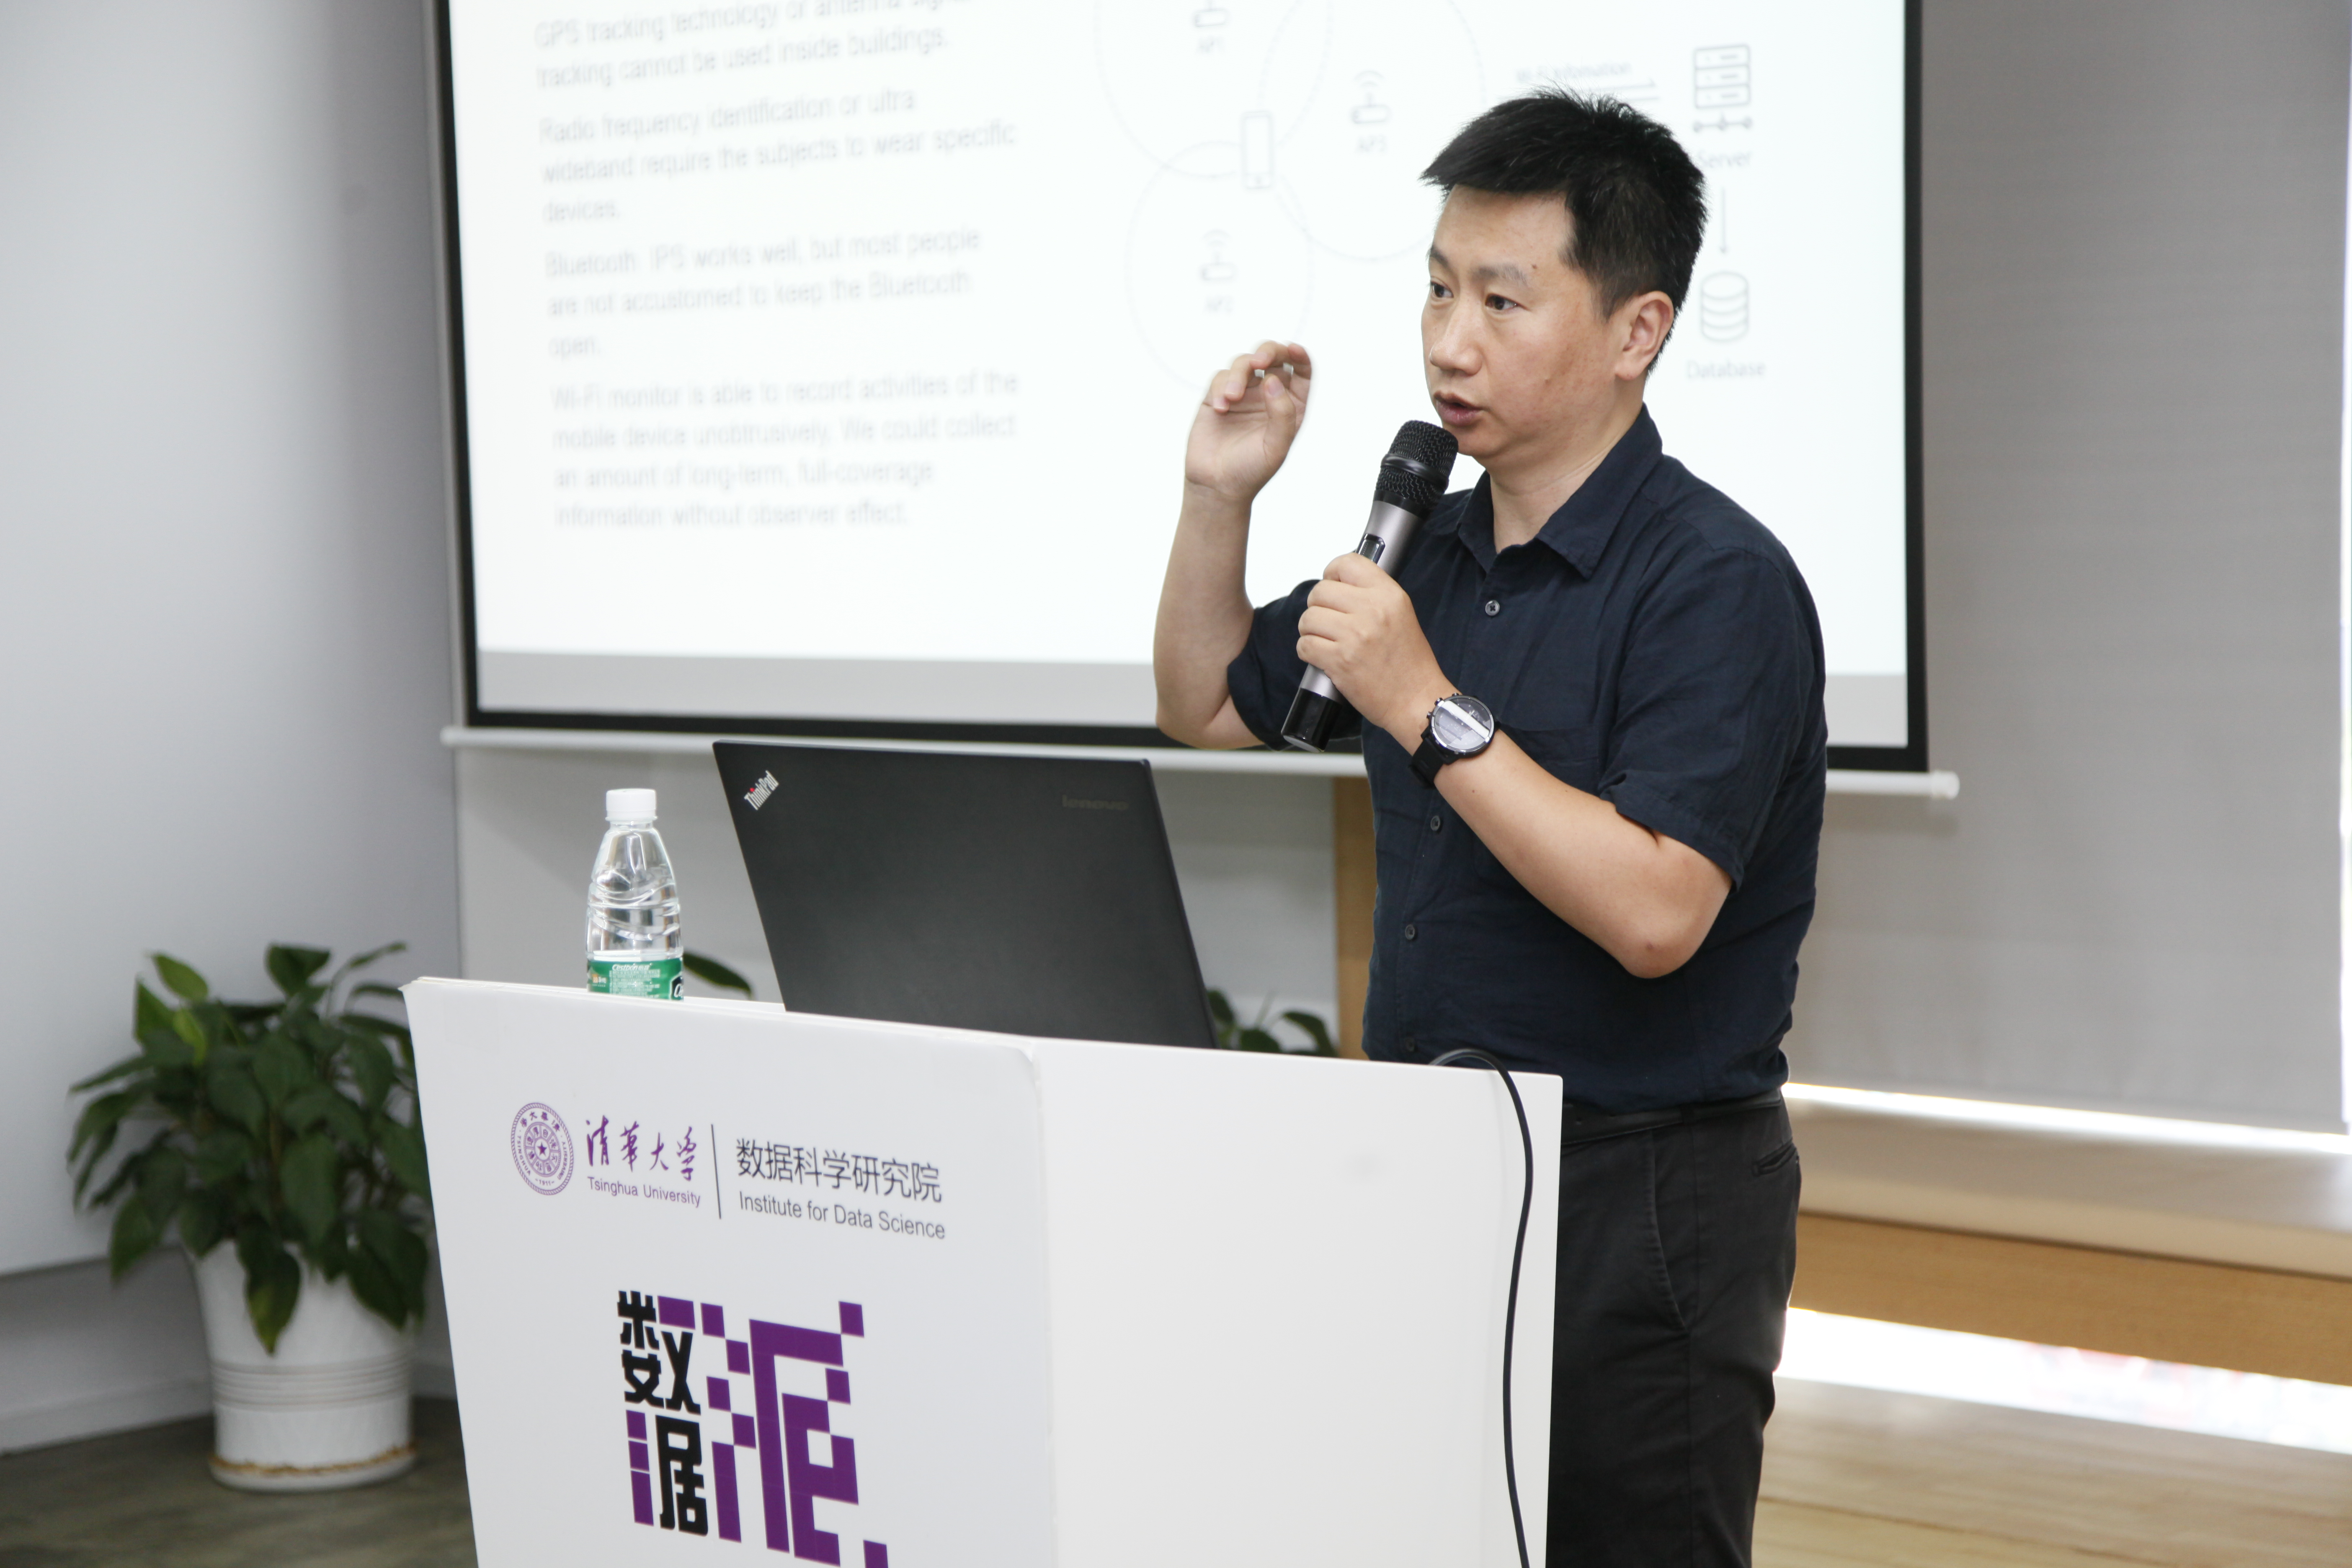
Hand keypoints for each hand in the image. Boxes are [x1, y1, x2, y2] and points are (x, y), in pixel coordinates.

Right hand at [1183, 341, 1311, 504]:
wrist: (1216, 485)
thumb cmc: (1251, 470)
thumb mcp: (1277, 446)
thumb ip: (1282, 413)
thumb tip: (1273, 379)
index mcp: (1290, 405)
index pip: (1301, 371)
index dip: (1299, 356)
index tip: (1292, 350)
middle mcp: (1268, 395)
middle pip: (1273, 357)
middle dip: (1268, 352)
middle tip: (1259, 361)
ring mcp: (1243, 394)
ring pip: (1244, 363)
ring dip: (1239, 374)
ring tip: (1232, 398)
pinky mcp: (1218, 396)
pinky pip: (1220, 377)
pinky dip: (1221, 387)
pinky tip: (1221, 409)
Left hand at [1296, 554, 1453, 745]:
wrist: (1416, 700)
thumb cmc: (1409, 663)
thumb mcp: (1400, 614)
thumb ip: (1372, 595)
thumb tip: (1338, 583)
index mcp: (1389, 595)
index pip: (1347, 563)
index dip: (1332, 573)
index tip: (1332, 585)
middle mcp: (1372, 610)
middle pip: (1320, 591)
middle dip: (1318, 607)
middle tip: (1329, 622)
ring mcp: (1354, 636)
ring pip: (1308, 618)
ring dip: (1311, 631)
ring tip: (1326, 640)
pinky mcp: (1339, 661)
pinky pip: (1304, 645)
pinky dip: (1308, 651)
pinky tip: (1323, 656)